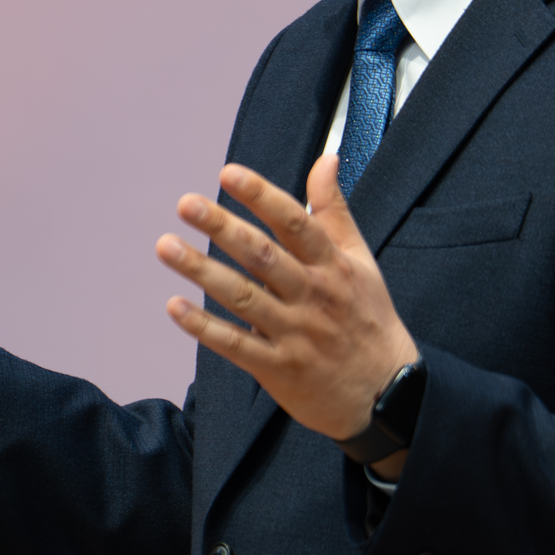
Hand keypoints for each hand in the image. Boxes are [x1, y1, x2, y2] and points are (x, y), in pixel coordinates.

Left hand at [155, 156, 419, 463]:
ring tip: (166, 246)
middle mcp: (312, 295)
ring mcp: (294, 333)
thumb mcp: (361, 261)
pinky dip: (205, 327)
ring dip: (202, 271)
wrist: (388, 395)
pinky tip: (176, 307)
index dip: (262, 196)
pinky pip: (236, 345)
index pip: (295, 222)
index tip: (229, 173)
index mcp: (332, 266)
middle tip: (187, 204)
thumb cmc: (368, 319)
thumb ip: (335, 211)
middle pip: (263, 256)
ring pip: (243, 297)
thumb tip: (325, 159)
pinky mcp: (278, 367)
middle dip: (223, 227)